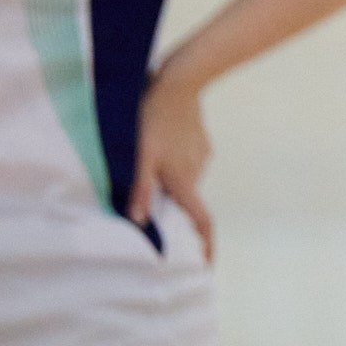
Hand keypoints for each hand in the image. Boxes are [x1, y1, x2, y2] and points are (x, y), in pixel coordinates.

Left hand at [130, 69, 214, 261]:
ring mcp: (201, 155)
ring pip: (185, 177)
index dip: (206, 245)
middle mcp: (197, 171)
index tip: (207, 265)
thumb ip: (140, 188)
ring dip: (170, 179)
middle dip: (173, 206)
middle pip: (186, 199)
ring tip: (148, 165)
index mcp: (183, 180)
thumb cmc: (154, 118)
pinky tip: (161, 143)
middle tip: (151, 202)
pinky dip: (175, 161)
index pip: (201, 221)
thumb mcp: (140, 154)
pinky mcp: (201, 140)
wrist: (179, 80)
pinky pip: (188, 159)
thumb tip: (139, 221)